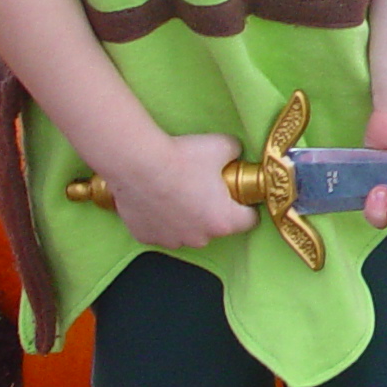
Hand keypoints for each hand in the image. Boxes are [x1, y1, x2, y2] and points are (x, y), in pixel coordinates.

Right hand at [104, 132, 259, 249]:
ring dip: (186, 217)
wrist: (136, 162)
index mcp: (223, 221)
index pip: (250, 220)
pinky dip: (161, 218)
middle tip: (203, 187)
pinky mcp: (146, 236)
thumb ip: (236, 153)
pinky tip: (157, 198)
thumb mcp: (223, 146)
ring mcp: (171, 240)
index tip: (239, 194)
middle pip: (216, 227)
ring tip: (177, 191)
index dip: (247, 205)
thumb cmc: (180, 158)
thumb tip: (235, 153)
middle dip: (213, 210)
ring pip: (187, 231)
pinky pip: (161, 230)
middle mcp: (199, 237)